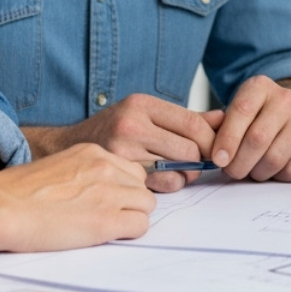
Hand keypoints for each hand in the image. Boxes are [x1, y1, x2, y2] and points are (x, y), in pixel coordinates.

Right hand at [0, 143, 155, 250]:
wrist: (1, 206)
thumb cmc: (19, 193)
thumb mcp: (58, 167)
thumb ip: (83, 171)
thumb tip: (97, 188)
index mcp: (92, 152)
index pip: (130, 168)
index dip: (124, 187)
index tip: (112, 199)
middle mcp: (105, 167)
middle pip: (142, 185)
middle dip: (131, 201)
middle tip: (109, 215)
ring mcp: (108, 192)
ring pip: (146, 205)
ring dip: (131, 216)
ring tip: (105, 226)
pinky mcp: (106, 220)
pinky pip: (140, 226)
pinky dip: (128, 233)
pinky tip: (105, 235)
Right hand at [29, 93, 217, 192]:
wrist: (65, 149)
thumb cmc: (111, 132)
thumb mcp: (145, 115)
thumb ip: (186, 118)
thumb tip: (225, 117)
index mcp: (141, 104)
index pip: (194, 123)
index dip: (210, 141)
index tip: (213, 151)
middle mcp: (131, 123)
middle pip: (189, 148)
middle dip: (198, 161)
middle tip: (193, 166)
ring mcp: (121, 149)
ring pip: (176, 169)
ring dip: (183, 176)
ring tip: (175, 174)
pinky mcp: (115, 173)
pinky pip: (158, 186)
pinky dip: (166, 187)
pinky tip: (159, 182)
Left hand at [209, 76, 290, 181]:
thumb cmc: (257, 119)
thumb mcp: (236, 113)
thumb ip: (218, 129)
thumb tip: (211, 153)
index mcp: (260, 86)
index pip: (242, 111)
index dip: (227, 139)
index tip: (218, 159)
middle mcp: (286, 98)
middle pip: (257, 139)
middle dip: (239, 163)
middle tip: (232, 171)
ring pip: (274, 159)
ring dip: (257, 173)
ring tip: (252, 168)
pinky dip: (276, 177)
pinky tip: (273, 168)